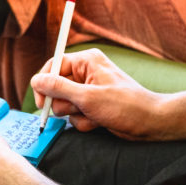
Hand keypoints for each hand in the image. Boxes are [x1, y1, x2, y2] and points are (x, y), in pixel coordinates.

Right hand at [31, 48, 165, 139]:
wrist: (150, 123)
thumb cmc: (124, 106)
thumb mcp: (87, 97)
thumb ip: (59, 88)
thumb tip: (36, 80)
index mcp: (86, 61)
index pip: (53, 66)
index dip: (44, 83)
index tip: (40, 102)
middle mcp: (86, 73)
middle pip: (56, 88)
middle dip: (64, 103)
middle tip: (77, 108)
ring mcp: (88, 90)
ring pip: (64, 104)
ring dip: (75, 114)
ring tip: (93, 115)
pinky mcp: (92, 106)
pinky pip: (74, 115)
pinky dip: (83, 121)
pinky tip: (99, 122)